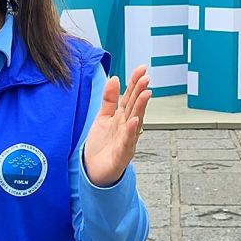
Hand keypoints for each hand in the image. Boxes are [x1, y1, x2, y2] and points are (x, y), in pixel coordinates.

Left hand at [83, 65, 151, 187]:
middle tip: (146, 77)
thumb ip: (109, 99)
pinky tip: (134, 121)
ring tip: (145, 94)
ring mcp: (126, 141)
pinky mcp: (121, 155)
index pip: (130, 97)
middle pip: (134, 107)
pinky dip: (131, 132)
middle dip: (140, 92)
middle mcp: (127, 128)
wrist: (94, 171)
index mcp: (122, 118)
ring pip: (135, 122)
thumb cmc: (101, 146)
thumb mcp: (103, 117)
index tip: (141, 69)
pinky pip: (127, 142)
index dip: (135, 83)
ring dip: (140, 108)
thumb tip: (114, 78)